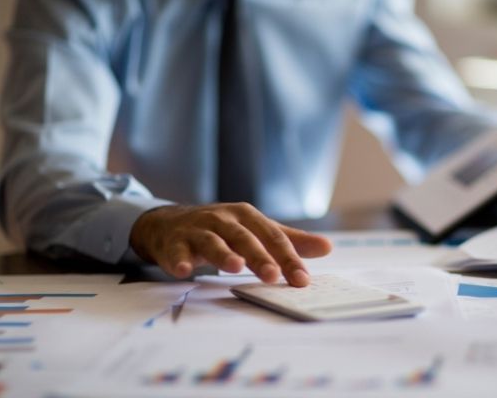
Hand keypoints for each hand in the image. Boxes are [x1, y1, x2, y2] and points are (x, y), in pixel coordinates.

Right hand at [129, 203, 331, 286]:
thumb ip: (289, 240)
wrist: (169, 223)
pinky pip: (176, 252)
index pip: (272, 237)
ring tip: (235, 268)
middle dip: (259, 256)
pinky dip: (179, 260)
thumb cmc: (220, 229)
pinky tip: (184, 271)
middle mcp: (222, 219)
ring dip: (223, 254)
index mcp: (246, 216)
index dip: (288, 258)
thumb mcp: (254, 230)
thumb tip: (327, 247)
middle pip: (244, 237)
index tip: (302, 280)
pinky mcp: (173, 243)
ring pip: (212, 241)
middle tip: (273, 276)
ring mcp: (197, 229)